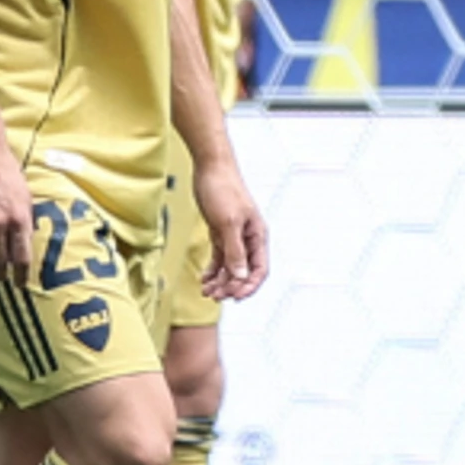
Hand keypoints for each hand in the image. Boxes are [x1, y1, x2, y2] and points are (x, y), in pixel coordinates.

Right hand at [0, 135, 32, 279]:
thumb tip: (24, 241)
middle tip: (2, 279)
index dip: (21, 275)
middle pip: (1, 260)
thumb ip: (24, 219)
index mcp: (20, 217)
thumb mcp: (25, 195)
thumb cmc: (6, 172)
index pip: (22, 256)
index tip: (20, 285)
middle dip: (2, 274)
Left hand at [195, 161, 272, 299]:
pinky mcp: (220, 231)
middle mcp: (248, 238)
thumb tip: (240, 276)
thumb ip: (235, 251)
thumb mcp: (228, 223)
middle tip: (214, 296)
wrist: (211, 167)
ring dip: (220, 281)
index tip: (234, 298)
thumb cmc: (223, 190)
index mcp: (257, 236)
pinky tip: (204, 278)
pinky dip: (213, 270)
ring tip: (206, 291)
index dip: (249, 286)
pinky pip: (220, 257)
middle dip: (231, 286)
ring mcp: (234, 235)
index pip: (259, 269)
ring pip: (231, 267)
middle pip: (244, 271)